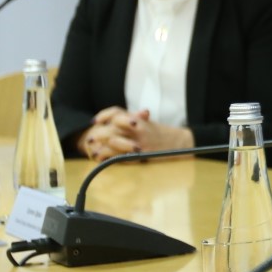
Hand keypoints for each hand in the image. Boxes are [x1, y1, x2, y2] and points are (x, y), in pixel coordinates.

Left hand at [79, 107, 193, 161]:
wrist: (181, 143)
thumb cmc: (163, 134)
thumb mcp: (148, 123)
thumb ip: (132, 120)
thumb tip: (113, 120)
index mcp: (138, 119)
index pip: (117, 112)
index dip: (104, 115)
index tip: (95, 121)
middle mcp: (138, 127)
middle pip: (112, 127)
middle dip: (99, 133)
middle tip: (90, 139)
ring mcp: (140, 140)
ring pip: (114, 141)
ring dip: (102, 146)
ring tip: (94, 152)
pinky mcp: (142, 153)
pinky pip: (122, 155)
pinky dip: (110, 157)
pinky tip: (103, 160)